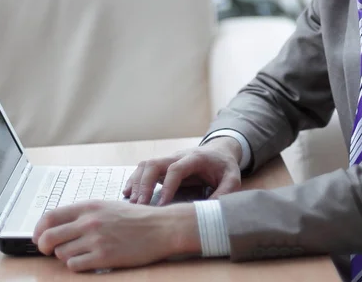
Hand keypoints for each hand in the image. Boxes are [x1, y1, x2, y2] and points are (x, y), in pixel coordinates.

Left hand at [32, 200, 200, 271]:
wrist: (160, 228)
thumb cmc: (136, 218)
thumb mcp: (107, 206)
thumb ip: (83, 214)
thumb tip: (57, 225)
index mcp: (89, 206)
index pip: (50, 216)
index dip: (39, 229)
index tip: (39, 236)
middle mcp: (89, 221)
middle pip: (48, 237)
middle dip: (44, 246)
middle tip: (49, 250)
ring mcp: (95, 239)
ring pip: (61, 253)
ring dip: (66, 255)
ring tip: (81, 252)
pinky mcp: (103, 257)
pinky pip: (75, 265)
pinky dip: (77, 265)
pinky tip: (88, 260)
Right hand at [123, 137, 242, 204]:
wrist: (219, 151)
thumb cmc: (224, 166)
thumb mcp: (233, 179)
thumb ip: (225, 193)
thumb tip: (209, 211)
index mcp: (195, 158)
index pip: (176, 168)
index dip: (167, 185)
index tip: (162, 204)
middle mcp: (178, 156)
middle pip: (155, 163)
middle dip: (145, 183)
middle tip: (140, 205)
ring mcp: (168, 160)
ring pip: (146, 165)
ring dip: (137, 182)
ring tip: (133, 203)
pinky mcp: (163, 166)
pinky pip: (144, 169)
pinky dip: (134, 180)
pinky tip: (128, 194)